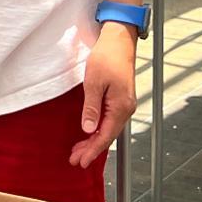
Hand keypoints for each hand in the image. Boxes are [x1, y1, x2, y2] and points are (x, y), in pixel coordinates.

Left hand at [69, 24, 137, 169]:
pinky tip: (89, 134)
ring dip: (93, 141)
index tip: (81, 162)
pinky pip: (109, 120)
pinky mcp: (120, 99)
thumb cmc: (106, 57)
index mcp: (121, 107)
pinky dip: (98, 130)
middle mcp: (126, 109)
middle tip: (75, 160)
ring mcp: (124, 104)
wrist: (118, 40)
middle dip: (91, 149)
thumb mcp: (93, 83)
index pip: (106, 136)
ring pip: (108, 129)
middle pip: (108, 136)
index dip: (93, 150)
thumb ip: (91, 108)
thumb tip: (88, 129)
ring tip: (78, 151)